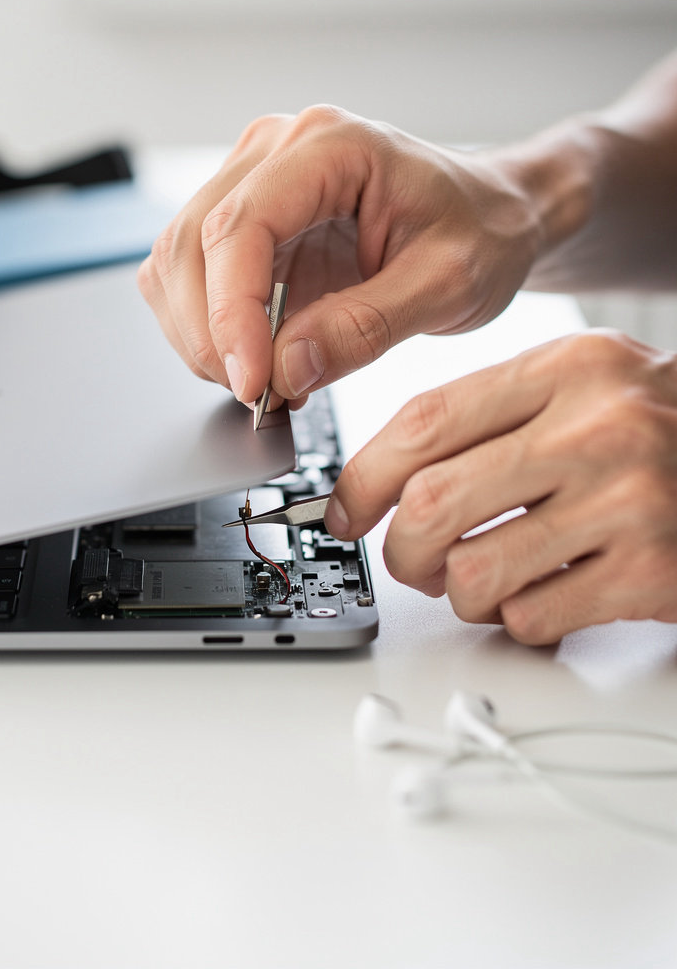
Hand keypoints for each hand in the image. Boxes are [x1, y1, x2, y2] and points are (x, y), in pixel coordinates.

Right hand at [138, 106, 543, 406]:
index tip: (251, 381)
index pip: (240, 228)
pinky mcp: (242, 225)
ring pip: (173, 267)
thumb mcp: (448, 286)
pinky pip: (190, 281)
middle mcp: (275, 153)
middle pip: (188, 247)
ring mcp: (249, 185)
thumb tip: (285, 369)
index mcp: (330, 146)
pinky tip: (253, 358)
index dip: (232, 314)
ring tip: (261, 380)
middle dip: (210, 336)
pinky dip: (206, 332)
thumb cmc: (480, 233)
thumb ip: (365, 327)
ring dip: (200, 337)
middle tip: (258, 394)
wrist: (489, 218)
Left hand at [327, 331, 676, 643]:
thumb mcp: (575, 389)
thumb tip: (372, 483)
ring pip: (471, 573)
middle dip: (399, 551)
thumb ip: (484, 419)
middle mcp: (598, 427)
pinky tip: (547, 591)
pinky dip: (518, 619)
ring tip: (484, 578)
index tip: (343, 511)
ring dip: (459, 592)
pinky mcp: (652, 572)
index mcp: (565, 369)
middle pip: (432, 502)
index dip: (363, 477)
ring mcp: (630, 501)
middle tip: (409, 560)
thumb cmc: (650, 432)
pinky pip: (529, 617)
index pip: (425, 422)